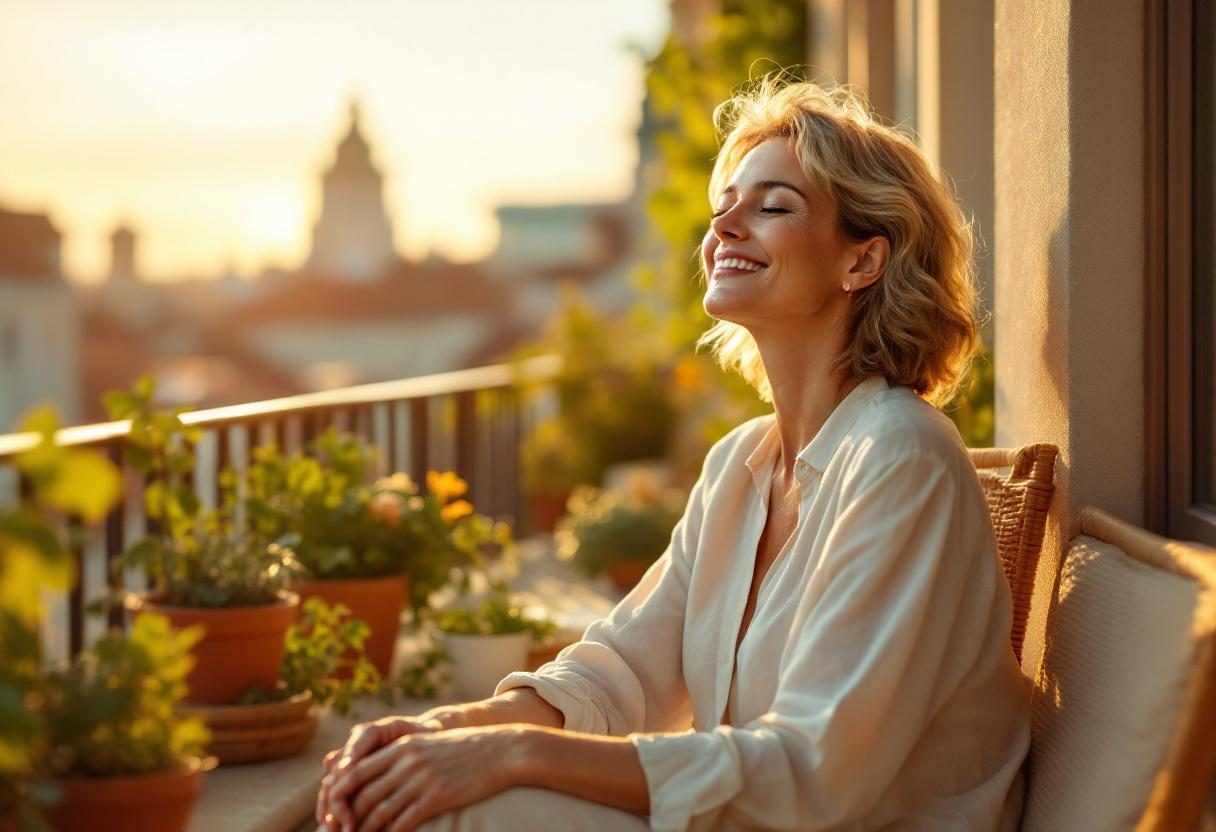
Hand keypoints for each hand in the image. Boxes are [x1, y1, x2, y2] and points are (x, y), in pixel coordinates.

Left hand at [327, 725, 528, 831]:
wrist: (498, 751)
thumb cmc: (462, 750)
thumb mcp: (426, 745)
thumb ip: (401, 757)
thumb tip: (375, 776)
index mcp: (400, 746)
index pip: (356, 772)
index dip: (339, 795)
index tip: (332, 812)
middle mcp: (406, 761)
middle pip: (363, 795)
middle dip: (346, 819)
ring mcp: (420, 780)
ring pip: (379, 812)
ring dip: (364, 831)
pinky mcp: (436, 797)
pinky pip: (404, 821)